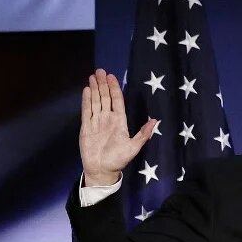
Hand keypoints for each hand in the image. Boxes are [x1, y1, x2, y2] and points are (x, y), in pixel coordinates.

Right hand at [79, 68, 155, 185]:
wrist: (102, 170)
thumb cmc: (119, 160)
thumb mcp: (134, 147)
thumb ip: (143, 134)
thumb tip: (155, 121)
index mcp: (120, 122)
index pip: (117, 101)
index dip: (115, 88)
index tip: (112, 77)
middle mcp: (108, 119)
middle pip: (105, 98)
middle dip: (103, 84)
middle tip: (100, 71)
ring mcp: (96, 122)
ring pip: (96, 101)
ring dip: (95, 89)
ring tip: (93, 76)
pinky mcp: (86, 127)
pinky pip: (86, 111)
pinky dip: (86, 100)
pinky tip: (87, 90)